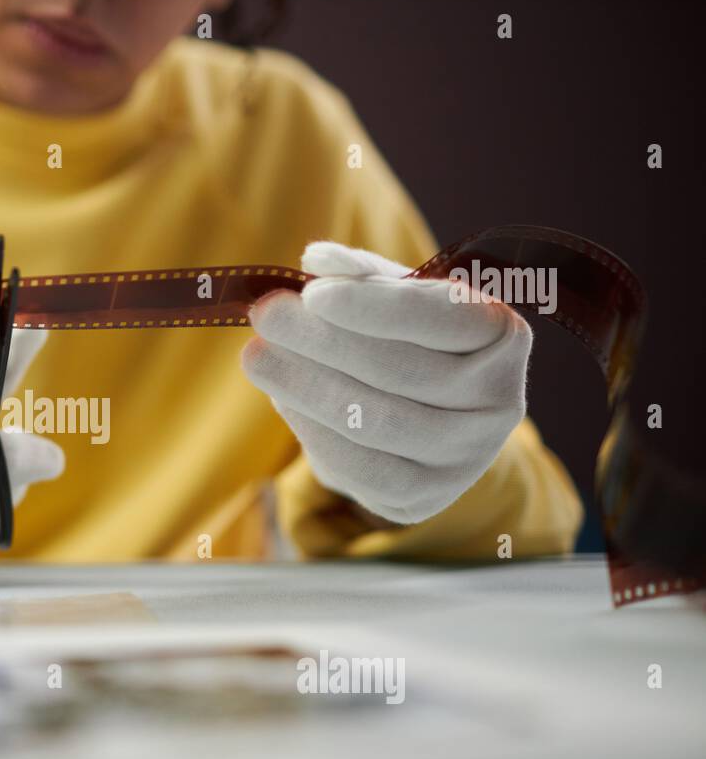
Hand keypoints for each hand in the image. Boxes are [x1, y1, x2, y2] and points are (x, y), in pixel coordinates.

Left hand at [241, 242, 531, 524]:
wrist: (426, 422)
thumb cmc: (410, 343)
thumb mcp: (395, 300)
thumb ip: (362, 276)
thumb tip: (318, 261)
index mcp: (502, 336)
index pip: (439, 316)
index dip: (371, 305)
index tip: (312, 292)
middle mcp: (499, 401)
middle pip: (398, 370)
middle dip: (320, 341)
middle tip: (264, 316)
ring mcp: (466, 457)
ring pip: (375, 421)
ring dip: (305, 386)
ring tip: (256, 357)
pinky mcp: (424, 497)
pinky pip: (360, 467)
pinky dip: (313, 430)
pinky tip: (282, 399)